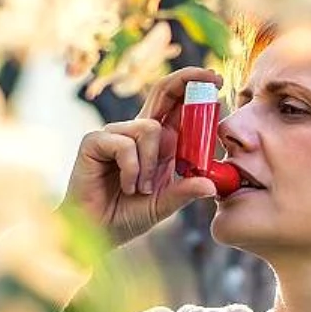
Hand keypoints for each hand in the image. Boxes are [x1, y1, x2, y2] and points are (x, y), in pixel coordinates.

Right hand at [64, 67, 222, 246]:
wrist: (97, 232)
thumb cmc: (127, 215)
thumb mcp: (165, 204)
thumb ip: (185, 192)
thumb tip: (211, 186)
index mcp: (159, 143)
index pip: (176, 105)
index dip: (194, 88)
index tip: (215, 80)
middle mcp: (137, 133)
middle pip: (162, 93)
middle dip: (186, 81)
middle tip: (209, 79)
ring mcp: (115, 135)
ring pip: (149, 128)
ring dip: (151, 163)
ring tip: (142, 188)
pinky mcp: (95, 142)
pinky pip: (125, 144)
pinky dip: (132, 169)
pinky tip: (127, 187)